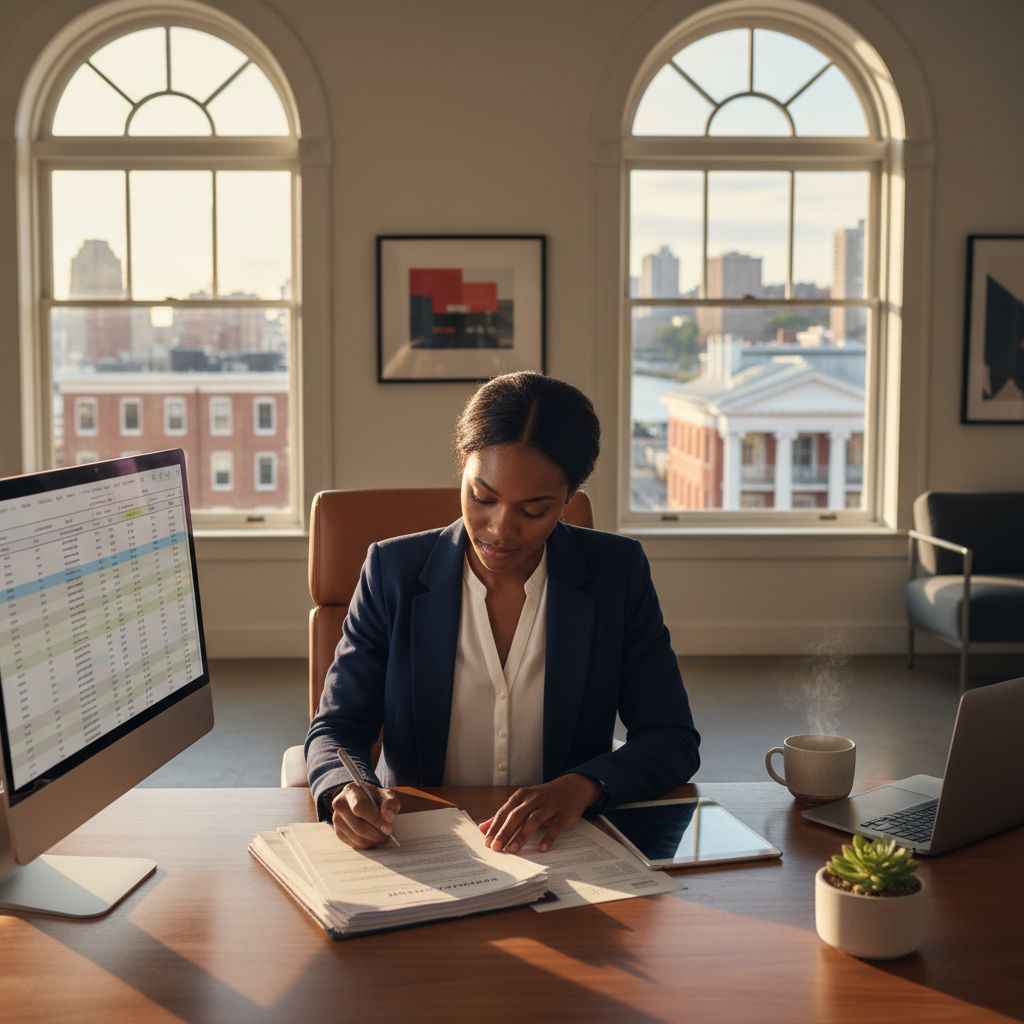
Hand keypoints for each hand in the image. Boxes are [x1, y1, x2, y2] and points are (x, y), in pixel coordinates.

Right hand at [331, 782, 400, 848]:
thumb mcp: (386, 795)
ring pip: (356, 837)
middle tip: (387, 834)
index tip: (388, 828)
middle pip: (357, 825)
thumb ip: (390, 803)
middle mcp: (340, 804)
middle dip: (376, 833)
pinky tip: (373, 838)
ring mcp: (336, 819)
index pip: (360, 807)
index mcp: (351, 791)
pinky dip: (366, 844)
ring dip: (372, 840)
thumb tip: (387, 817)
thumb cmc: (375, 798)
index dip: (374, 819)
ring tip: (382, 836)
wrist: (364, 801)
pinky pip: (354, 844)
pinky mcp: (338, 832)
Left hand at [479, 774, 601, 853]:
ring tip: (512, 850)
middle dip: (505, 832)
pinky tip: (542, 848)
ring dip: (522, 835)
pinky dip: (548, 837)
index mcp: (522, 796)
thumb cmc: (544, 797)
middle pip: (517, 815)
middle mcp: (534, 799)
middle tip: (496, 848)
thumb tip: (482, 828)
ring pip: (534, 820)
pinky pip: (555, 826)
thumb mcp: (523, 802)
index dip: (495, 827)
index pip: (505, 812)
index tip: (487, 841)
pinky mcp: (563, 814)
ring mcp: (549, 806)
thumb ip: (504, 815)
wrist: (572, 787)